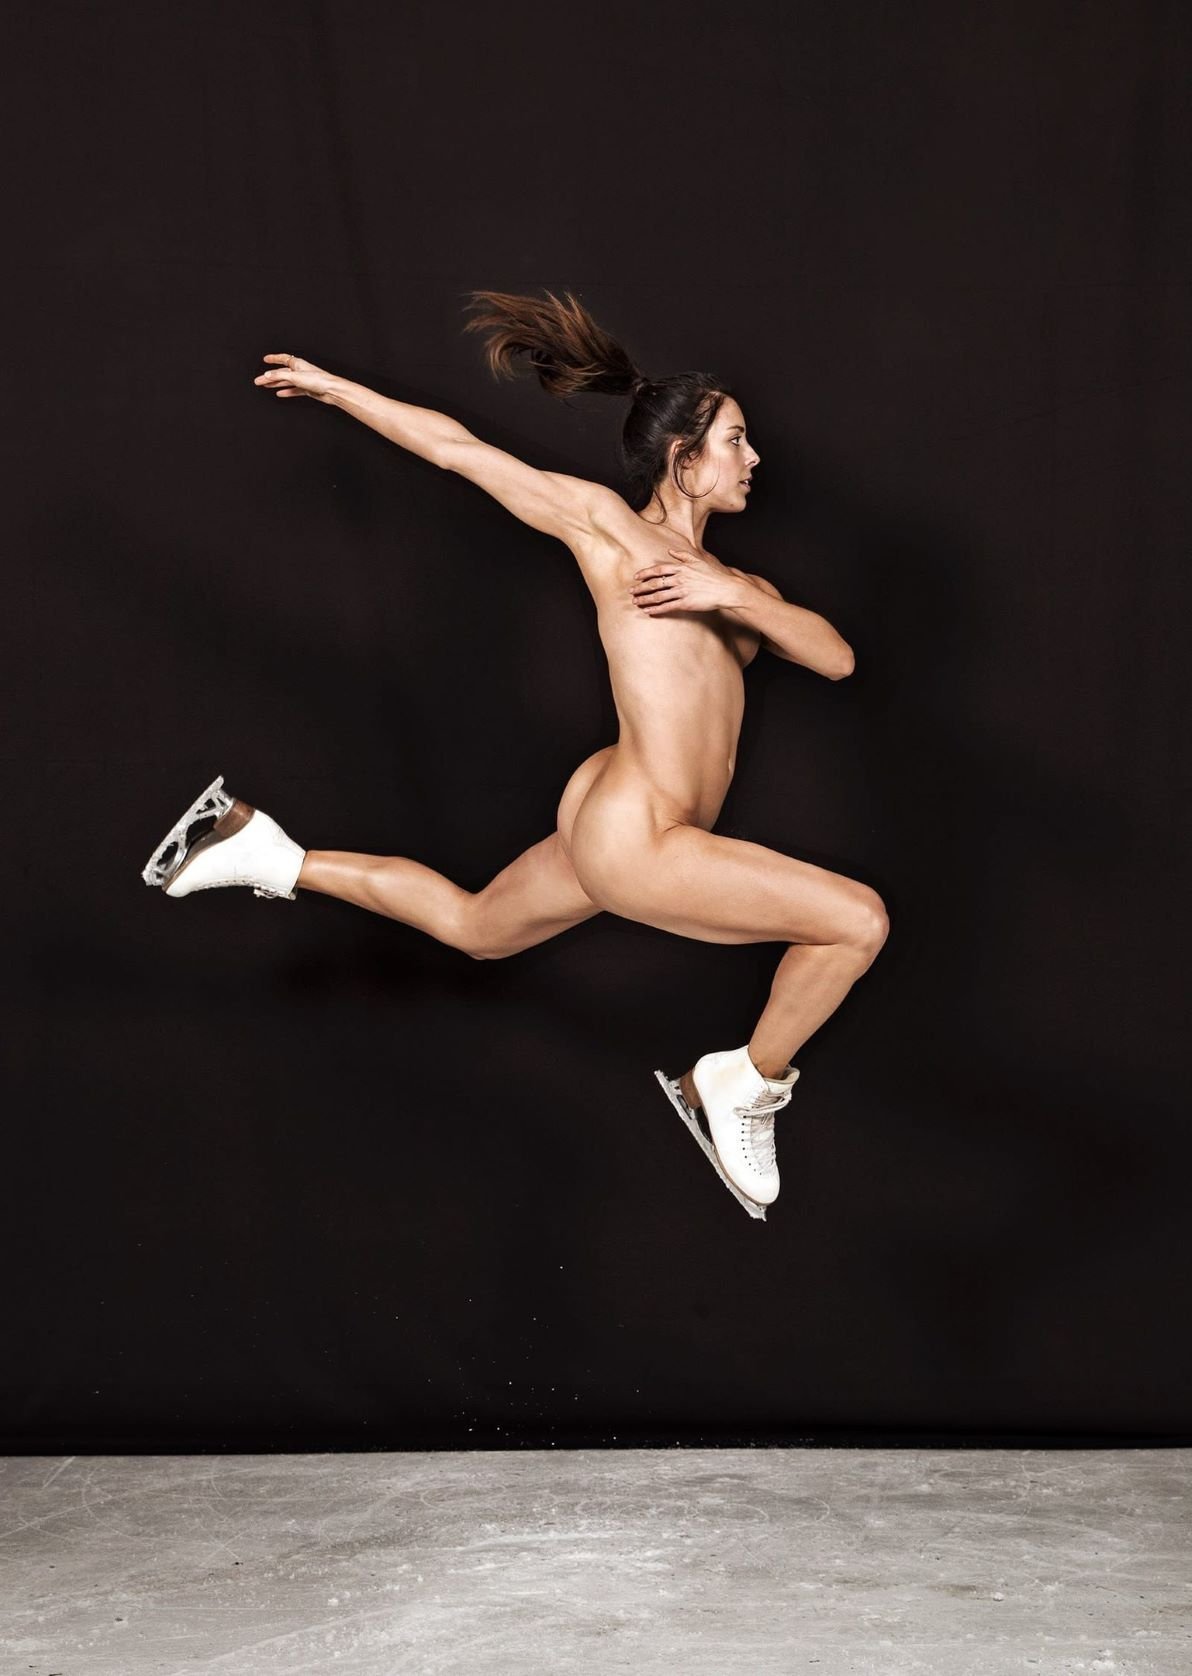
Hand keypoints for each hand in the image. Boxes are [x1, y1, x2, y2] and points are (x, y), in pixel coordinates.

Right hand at [252, 352, 334, 400]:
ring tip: (266, 386)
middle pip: (281, 373)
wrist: (331, 390)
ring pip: (286, 382)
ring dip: (276, 384)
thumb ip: (279, 375)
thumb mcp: (295, 376)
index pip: (282, 358)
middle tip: (259, 380)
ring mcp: (303, 380)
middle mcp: (300, 371)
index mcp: (297, 364)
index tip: (265, 359)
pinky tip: (280, 393)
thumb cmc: (318, 380)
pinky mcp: (307, 389)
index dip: (273, 358)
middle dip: (269, 376)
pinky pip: (293, 390)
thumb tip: (267, 375)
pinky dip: (286, 391)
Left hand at [630, 547, 750, 614]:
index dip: (645, 573)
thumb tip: (670, 550)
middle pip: (655, 583)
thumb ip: (683, 555)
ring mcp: (682, 592)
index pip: (658, 569)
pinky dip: (656, 609)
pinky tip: (649, 612)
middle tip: (631, 591)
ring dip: (645, 599)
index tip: (636, 577)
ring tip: (636, 602)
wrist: (726, 589)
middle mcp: (680, 579)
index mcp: (681, 568)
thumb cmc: (713, 575)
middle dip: (641, 588)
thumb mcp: (699, 560)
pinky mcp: (686, 604)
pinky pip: (668, 607)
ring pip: (659, 596)